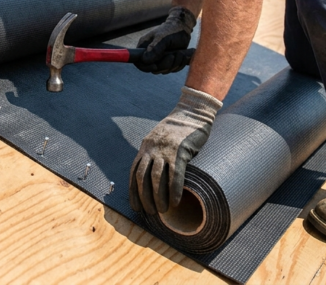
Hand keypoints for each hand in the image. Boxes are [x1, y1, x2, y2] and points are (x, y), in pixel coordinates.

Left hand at [129, 86, 221, 214]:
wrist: (191, 112)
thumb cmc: (177, 129)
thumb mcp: (158, 139)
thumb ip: (153, 153)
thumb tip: (150, 173)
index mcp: (145, 148)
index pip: (133, 173)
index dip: (133, 192)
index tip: (136, 207)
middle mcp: (151, 149)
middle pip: (142, 178)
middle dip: (144, 198)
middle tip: (150, 213)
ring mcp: (165, 150)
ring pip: (157, 178)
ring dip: (158, 197)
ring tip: (162, 211)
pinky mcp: (180, 151)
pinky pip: (175, 174)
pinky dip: (174, 190)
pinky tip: (176, 202)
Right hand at [135, 6, 195, 73]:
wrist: (183, 28)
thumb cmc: (171, 30)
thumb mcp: (163, 38)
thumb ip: (155, 49)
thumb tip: (145, 60)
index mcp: (144, 47)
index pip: (139, 63)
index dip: (146, 67)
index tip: (155, 66)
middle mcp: (150, 54)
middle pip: (154, 69)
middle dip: (165, 65)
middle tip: (172, 56)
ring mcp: (160, 59)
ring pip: (164, 70)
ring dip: (174, 64)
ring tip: (180, 53)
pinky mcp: (169, 61)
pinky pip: (172, 69)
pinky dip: (179, 64)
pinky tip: (182, 55)